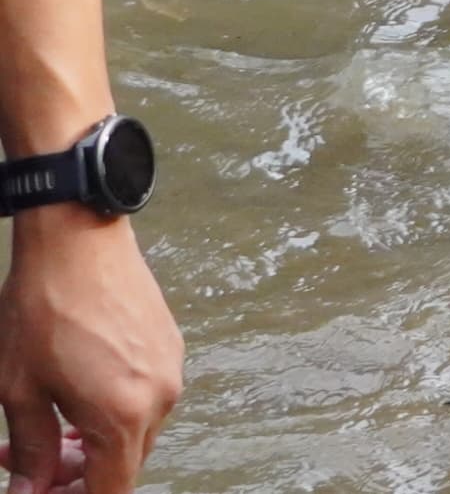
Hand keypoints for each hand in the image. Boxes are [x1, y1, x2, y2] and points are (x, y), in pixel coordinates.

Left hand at [0, 209, 182, 493]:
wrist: (78, 241)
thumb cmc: (44, 310)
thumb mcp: (20, 389)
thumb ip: (32, 449)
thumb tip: (32, 487)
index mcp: (123, 415)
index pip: (110, 489)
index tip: (43, 492)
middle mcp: (159, 397)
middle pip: (125, 464)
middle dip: (78, 475)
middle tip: (28, 465)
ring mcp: (170, 370)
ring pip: (136, 432)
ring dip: (94, 443)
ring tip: (48, 428)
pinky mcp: (170, 347)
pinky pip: (146, 398)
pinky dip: (113, 411)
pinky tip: (77, 395)